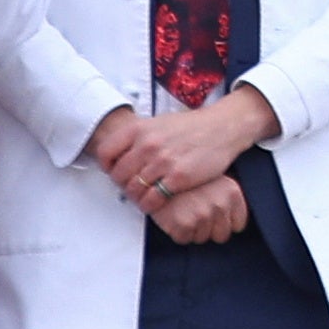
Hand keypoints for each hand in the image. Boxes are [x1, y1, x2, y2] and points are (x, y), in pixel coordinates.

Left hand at [96, 87, 280, 210]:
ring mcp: (163, 161)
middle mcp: (148, 144)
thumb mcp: (158, 123)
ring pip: (133, 190)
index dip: (108, 166)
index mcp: (140, 129)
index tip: (115, 171)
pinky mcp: (178, 178)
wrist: (221, 128)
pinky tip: (156, 202)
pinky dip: (150, 205)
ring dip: (136, 197)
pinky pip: (152, 200)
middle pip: (119, 175)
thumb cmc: (190, 127)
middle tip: (133, 187)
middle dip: (124, 185)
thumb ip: (137, 138)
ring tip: (144, 196)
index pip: (106, 153)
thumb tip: (117, 155)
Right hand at [149, 175, 249, 243]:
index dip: (224, 223)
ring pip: (201, 238)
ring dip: (191, 229)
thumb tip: (233, 223)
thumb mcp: (213, 180)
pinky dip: (176, 231)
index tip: (213, 216)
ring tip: (183, 210)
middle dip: (207, 228)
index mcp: (232, 192)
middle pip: (221, 235)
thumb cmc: (185, 177)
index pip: (238, 225)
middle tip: (194, 212)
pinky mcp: (184, 223)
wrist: (156, 171)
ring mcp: (203, 214)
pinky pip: (183, 239)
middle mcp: (221, 204)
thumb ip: (225, 199)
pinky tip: (173, 213)